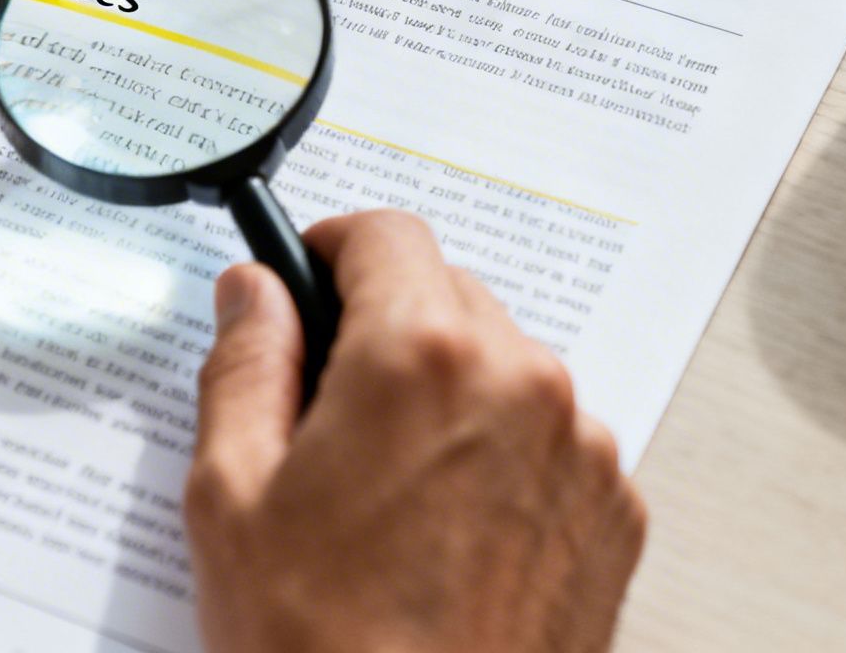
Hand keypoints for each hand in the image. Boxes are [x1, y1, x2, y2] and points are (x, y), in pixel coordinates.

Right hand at [186, 210, 646, 652]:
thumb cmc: (321, 649)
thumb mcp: (231, 495)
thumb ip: (244, 363)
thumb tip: (255, 293)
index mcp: (423, 356)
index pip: (386, 233)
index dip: (329, 247)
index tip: (305, 279)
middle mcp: (523, 382)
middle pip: (448, 295)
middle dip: (385, 329)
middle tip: (325, 410)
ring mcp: (582, 450)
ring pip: (504, 367)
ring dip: (448, 394)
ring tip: (386, 492)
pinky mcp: (614, 513)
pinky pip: (551, 439)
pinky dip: (502, 456)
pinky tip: (445, 531)